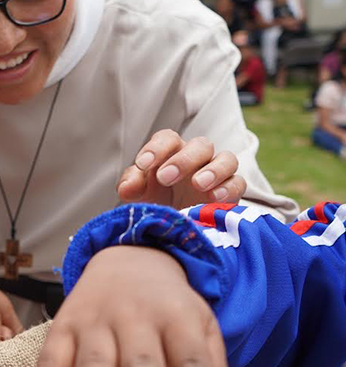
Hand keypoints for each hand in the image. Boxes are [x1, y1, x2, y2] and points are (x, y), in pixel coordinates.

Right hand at [28, 246, 259, 366]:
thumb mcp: (199, 327)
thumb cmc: (168, 309)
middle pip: (140, 362)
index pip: (192, 360)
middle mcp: (133, 317)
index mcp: (176, 316)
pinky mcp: (60, 327)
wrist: (124, 258)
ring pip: (92, 365)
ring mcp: (93, 321)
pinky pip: (48, 362)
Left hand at [117, 130, 246, 208]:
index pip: (167, 138)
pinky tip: (214, 199)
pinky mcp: (231, 192)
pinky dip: (228, 188)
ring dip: (213, 170)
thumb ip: (131, 186)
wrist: (174, 228)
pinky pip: (238, 183)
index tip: (143, 164)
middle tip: (165, 178)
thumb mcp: (138, 196)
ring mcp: (217, 173)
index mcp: (171, 152)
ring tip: (197, 184)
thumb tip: (127, 188)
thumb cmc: (155, 202)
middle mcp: (196, 158)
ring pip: (226, 159)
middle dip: (183, 160)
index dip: (156, 148)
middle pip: (200, 145)